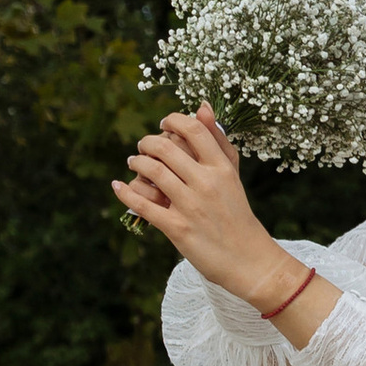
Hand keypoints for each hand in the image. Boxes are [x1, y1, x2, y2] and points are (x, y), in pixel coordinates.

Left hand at [114, 107, 298, 307]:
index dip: (173, 120)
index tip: (164, 123)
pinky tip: (118, 186)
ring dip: (136, 163)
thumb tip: (202, 106)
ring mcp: (190, 206)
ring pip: (152, 172)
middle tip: (142, 146)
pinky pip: (143, 205)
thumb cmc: (237, 213)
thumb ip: (217, 141)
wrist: (248, 258)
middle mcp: (206, 183)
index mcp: (221, 168)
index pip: (193, 130)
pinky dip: (126, 193)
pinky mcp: (177, 228)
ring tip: (134, 163)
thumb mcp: (232, 175)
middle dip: (146, 143)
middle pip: (166, 148)